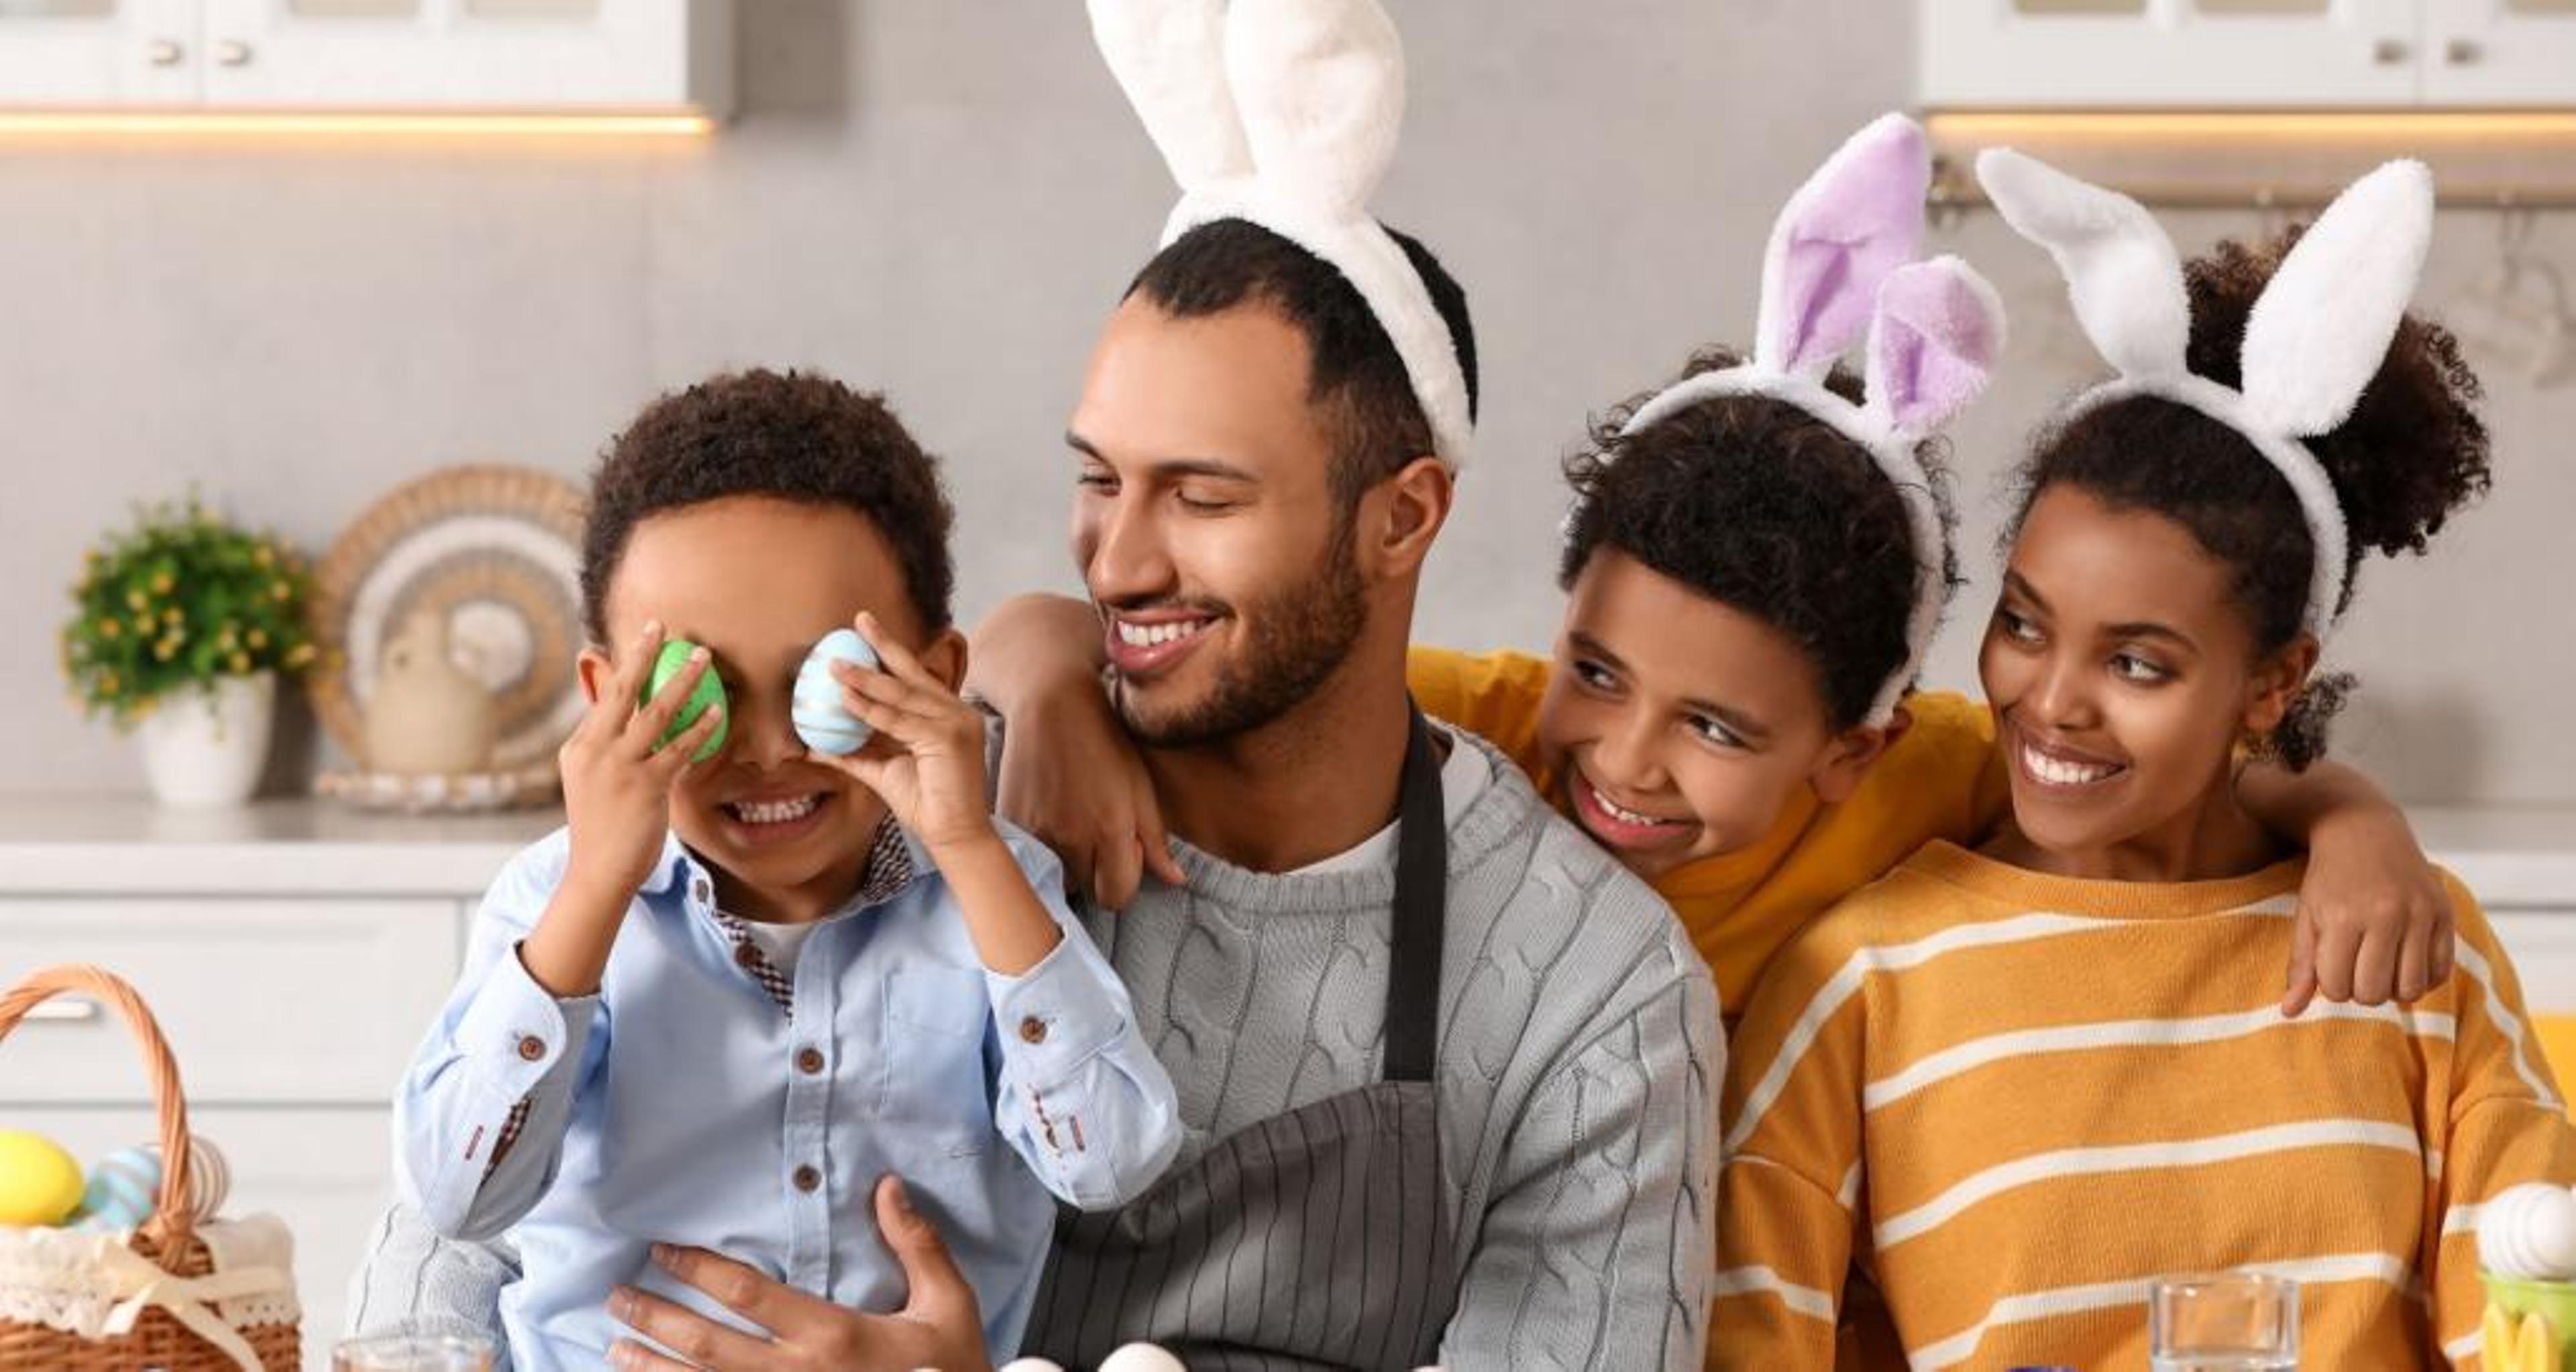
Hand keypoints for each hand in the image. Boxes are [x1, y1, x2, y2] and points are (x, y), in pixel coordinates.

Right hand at [560, 619, 722, 899]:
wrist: (597, 872)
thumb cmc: (601, 829)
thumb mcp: (591, 782)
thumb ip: (607, 750)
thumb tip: (624, 725)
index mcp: (578, 747)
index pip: (605, 698)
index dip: (626, 665)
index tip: (645, 639)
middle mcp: (593, 750)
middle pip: (620, 690)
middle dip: (642, 653)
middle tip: (660, 625)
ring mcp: (618, 767)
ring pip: (654, 711)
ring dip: (683, 680)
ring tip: (705, 657)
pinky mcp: (644, 786)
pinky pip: (678, 747)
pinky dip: (700, 727)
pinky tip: (719, 712)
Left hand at [608, 1175, 989, 1371]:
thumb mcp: (947, 1306)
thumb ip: (916, 1245)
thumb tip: (888, 1187)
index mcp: (833, 1338)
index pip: (748, 1295)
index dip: (699, 1270)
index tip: (663, 1251)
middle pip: (707, 1346)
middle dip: (656, 1320)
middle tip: (616, 1297)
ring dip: (653, 1368)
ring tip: (615, 1348)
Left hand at [814, 612, 994, 856]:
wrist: (953, 835)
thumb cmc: (925, 803)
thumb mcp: (882, 772)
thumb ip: (853, 755)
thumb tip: (811, 748)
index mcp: (946, 714)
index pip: (915, 677)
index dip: (890, 651)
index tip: (864, 628)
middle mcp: (956, 711)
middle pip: (913, 672)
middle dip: (883, 644)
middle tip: (858, 620)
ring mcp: (956, 722)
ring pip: (902, 694)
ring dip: (865, 679)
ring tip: (834, 668)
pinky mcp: (950, 737)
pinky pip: (901, 720)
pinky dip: (871, 710)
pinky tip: (846, 699)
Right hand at [995, 673, 1180, 909]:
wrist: (1051, 704)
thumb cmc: (1105, 740)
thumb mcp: (1142, 786)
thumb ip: (1157, 840)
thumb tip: (1175, 881)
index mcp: (1111, 832)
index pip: (1117, 896)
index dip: (1123, 881)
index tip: (1122, 854)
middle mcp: (1071, 839)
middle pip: (1085, 891)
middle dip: (1095, 874)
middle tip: (1095, 839)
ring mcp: (1036, 833)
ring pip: (1055, 877)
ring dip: (1065, 864)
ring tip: (1070, 828)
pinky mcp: (1009, 823)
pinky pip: (1028, 856)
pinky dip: (1039, 847)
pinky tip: (1047, 817)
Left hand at [2282, 809, 2454, 1015]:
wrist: (2363, 829)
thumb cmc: (2329, 878)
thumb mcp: (2307, 917)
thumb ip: (2301, 967)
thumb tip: (2289, 1013)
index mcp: (2344, 918)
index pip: (2337, 987)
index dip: (2331, 985)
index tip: (2331, 965)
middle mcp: (2386, 916)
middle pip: (2374, 993)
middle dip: (2360, 990)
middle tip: (2355, 967)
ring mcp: (2420, 914)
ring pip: (2411, 988)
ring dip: (2392, 988)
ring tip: (2380, 965)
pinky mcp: (2444, 913)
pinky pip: (2441, 972)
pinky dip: (2423, 978)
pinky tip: (2405, 961)